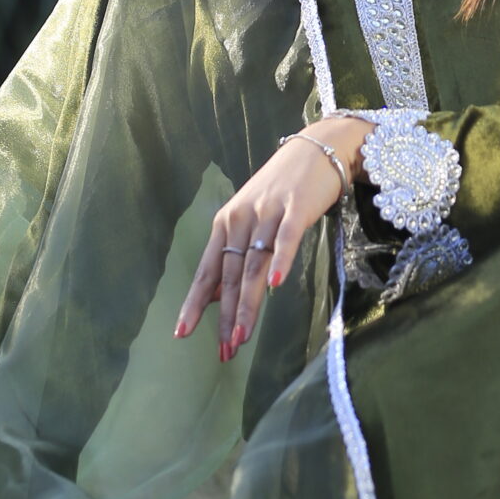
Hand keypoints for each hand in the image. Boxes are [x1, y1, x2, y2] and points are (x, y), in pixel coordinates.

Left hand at [173, 115, 370, 359]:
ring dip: (247, 303)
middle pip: (230, 275)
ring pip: (254, 265)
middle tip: (224, 350)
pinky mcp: (296, 208)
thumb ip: (235, 254)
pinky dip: (280, 261)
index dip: (196, 303)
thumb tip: (218, 296)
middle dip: (226, 316)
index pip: (208, 270)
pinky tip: (275, 285)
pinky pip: (286, 239)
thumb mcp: (251, 217)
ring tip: (242, 336)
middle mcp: (242, 218)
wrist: (317, 148)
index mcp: (226, 222)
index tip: (182, 333)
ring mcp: (268, 212)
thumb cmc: (283, 189)